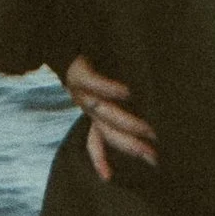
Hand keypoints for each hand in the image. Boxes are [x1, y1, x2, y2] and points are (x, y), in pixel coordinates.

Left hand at [64, 55, 155, 181]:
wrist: (59, 36)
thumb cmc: (90, 61)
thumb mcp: (103, 85)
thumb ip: (124, 102)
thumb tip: (152, 118)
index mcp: (91, 112)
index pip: (95, 142)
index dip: (100, 161)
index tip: (109, 179)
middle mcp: (86, 107)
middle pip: (109, 134)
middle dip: (133, 148)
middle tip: (154, 159)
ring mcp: (82, 92)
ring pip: (106, 114)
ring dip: (128, 124)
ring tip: (150, 131)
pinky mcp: (80, 73)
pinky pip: (96, 83)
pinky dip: (111, 89)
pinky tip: (128, 92)